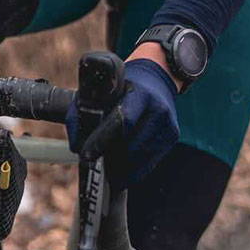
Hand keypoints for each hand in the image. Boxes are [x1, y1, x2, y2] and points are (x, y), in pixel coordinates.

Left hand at [66, 58, 180, 188]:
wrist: (156, 79)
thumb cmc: (123, 88)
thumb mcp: (104, 91)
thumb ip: (85, 113)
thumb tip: (77, 146)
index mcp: (140, 94)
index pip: (124, 120)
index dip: (103, 139)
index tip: (87, 155)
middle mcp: (159, 108)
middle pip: (132, 145)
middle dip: (111, 160)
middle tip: (95, 165)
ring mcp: (168, 123)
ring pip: (141, 158)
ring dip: (123, 169)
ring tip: (108, 170)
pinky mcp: (172, 134)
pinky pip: (151, 161)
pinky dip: (136, 168)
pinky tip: (125, 167)